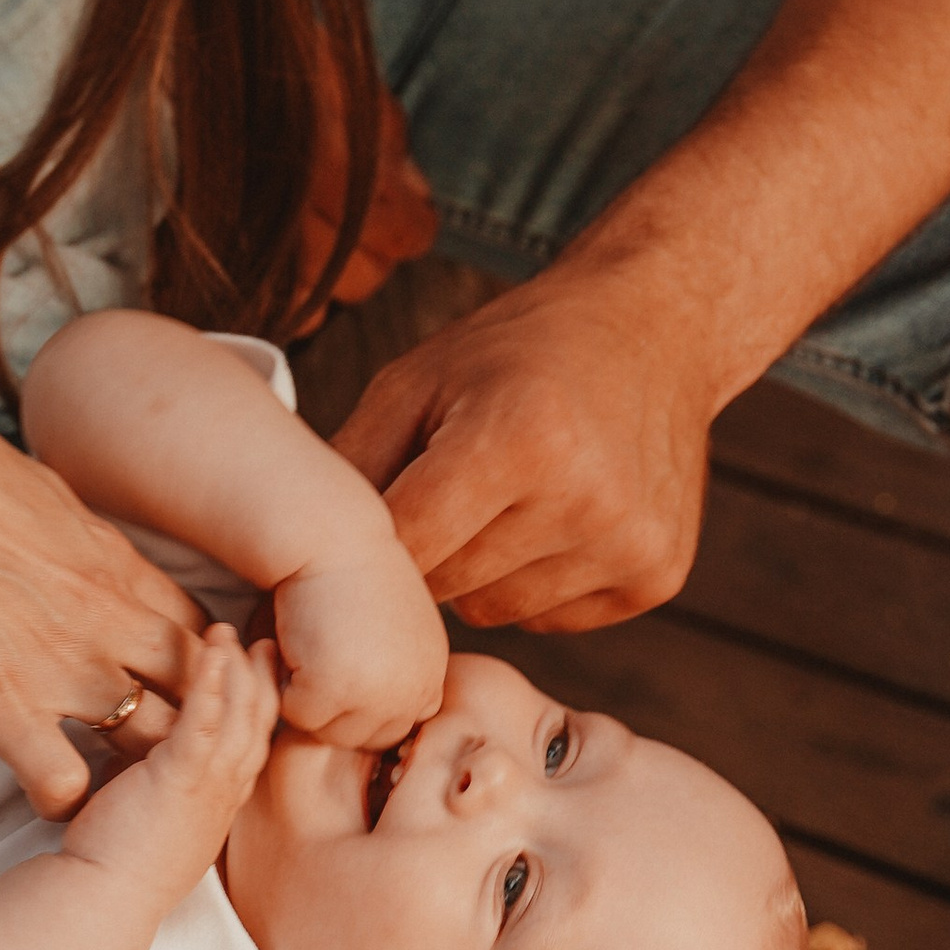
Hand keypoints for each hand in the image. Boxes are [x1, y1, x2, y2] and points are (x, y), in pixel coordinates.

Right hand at [0, 359, 204, 812]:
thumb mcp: (40, 489)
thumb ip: (70, 533)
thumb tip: (67, 538)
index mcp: (116, 566)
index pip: (195, 629)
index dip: (191, 663)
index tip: (166, 679)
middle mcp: (111, 623)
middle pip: (197, 693)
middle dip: (186, 722)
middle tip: (154, 741)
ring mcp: (67, 673)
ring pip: (154, 745)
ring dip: (136, 767)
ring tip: (113, 782)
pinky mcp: (7, 714)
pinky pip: (65, 785)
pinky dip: (61, 800)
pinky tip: (44, 795)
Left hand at [64, 624, 278, 909]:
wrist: (100, 903)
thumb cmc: (113, 870)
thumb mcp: (149, 822)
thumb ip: (155, 789)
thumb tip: (136, 760)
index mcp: (218, 807)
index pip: (251, 747)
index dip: (259, 708)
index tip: (257, 674)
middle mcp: (224, 796)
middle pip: (258, 725)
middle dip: (261, 679)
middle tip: (262, 641)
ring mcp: (208, 788)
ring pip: (239, 716)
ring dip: (237, 668)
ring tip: (225, 629)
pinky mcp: (180, 779)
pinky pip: (206, 721)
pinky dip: (213, 682)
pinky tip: (211, 651)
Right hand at [271, 538, 446, 749]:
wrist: (331, 537)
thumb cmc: (352, 571)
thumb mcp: (395, 625)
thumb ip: (395, 670)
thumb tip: (370, 716)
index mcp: (430, 674)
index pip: (397, 725)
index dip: (361, 706)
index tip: (339, 671)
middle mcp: (414, 689)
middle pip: (363, 738)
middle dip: (334, 710)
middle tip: (314, 659)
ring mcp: (378, 694)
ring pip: (328, 733)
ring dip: (308, 700)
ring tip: (305, 650)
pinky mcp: (336, 689)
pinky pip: (297, 715)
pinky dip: (283, 686)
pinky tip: (290, 645)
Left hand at [334, 265, 718, 631]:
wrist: (655, 329)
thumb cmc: (517, 353)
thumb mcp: (417, 381)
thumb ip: (351, 465)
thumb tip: (290, 560)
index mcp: (520, 436)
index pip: (408, 543)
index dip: (376, 540)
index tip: (355, 534)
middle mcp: (586, 498)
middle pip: (447, 584)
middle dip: (430, 548)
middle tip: (448, 491)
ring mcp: (630, 544)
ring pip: (494, 612)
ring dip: (479, 571)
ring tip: (506, 499)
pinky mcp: (658, 576)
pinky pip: (549, 620)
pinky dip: (535, 582)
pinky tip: (554, 518)